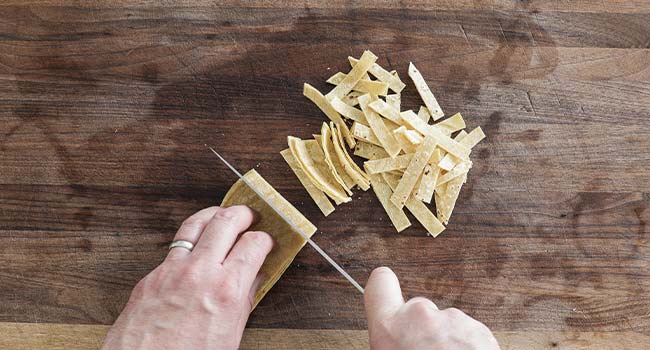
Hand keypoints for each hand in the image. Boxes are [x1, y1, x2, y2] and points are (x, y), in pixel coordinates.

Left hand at [102, 206, 272, 349]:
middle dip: (244, 213)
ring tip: (223, 214)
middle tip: (251, 215)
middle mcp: (200, 272)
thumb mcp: (230, 334)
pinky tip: (196, 244)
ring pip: (196, 223)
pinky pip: (175, 246)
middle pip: (227, 221)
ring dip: (214, 214)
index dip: (266, 238)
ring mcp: (173, 270)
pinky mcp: (152, 275)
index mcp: (226, 290)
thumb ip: (245, 300)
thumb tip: (256, 278)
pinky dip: (190, 239)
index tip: (268, 240)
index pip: (254, 244)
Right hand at [364, 267, 499, 349]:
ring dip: (447, 343)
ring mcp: (454, 321)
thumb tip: (391, 343)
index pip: (379, 283)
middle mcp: (421, 317)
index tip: (386, 294)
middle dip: (421, 332)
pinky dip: (468, 349)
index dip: (383, 288)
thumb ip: (389, 344)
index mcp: (391, 328)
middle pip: (417, 311)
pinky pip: (469, 335)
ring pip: (446, 325)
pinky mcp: (482, 331)